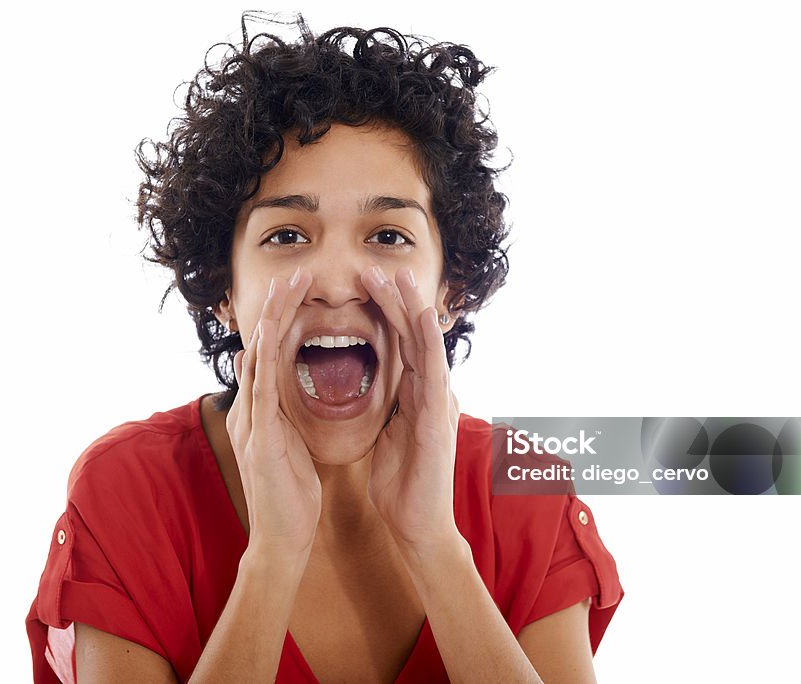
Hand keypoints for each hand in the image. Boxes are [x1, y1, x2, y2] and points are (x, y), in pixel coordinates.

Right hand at [226, 268, 319, 560]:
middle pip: (263, 345)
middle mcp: (252, 409)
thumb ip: (276, 408)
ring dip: (271, 319)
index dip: (285, 318)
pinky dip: (264, 359)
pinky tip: (269, 332)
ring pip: (260, 358)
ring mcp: (252, 421)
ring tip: (284, 284)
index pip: (273, 352)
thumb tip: (263, 371)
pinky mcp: (258, 438)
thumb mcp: (284, 443)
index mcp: (263, 410)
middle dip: (278, 307)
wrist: (281, 539)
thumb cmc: (288, 494)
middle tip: (294, 271)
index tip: (301, 287)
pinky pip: (261, 391)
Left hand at [361, 266, 461, 551]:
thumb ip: (387, 407)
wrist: (418, 524)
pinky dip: (429, 342)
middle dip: (392, 299)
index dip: (381, 314)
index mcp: (414, 395)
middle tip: (372, 266)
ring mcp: (439, 402)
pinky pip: (434, 372)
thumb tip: (374, 388)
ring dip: (409, 308)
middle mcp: (431, 392)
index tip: (361, 286)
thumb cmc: (402, 484)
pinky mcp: (439, 418)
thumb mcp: (387, 436)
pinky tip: (422, 317)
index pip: (397, 345)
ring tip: (395, 275)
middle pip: (411, 335)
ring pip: (425, 344)